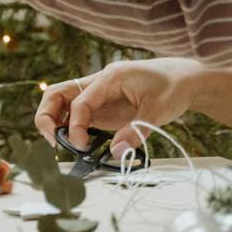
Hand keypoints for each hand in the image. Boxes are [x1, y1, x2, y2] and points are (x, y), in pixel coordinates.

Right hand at [34, 58, 211, 158]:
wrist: (184, 79)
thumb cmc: (173, 87)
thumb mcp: (158, 111)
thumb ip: (136, 132)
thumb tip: (116, 153)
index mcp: (109, 78)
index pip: (79, 101)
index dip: (76, 126)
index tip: (81, 146)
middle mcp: (98, 84)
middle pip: (57, 94)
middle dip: (47, 117)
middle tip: (54, 142)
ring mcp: (98, 95)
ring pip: (62, 103)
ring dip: (55, 123)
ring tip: (60, 145)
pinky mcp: (102, 107)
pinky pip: (76, 115)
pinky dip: (70, 129)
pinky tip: (77, 145)